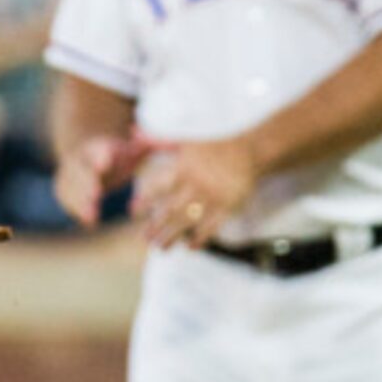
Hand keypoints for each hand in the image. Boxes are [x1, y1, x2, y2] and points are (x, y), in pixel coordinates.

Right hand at [52, 133, 145, 228]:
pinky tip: (89, 221)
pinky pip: (67, 199)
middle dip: (88, 182)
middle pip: (82, 170)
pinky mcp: (63, 188)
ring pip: (72, 187)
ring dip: (81, 201)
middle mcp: (80, 159)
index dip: (101, 156)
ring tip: (92, 215)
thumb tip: (170, 142)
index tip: (105, 164)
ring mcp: (69, 174)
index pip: (98, 149)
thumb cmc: (119, 159)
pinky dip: (77, 210)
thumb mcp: (134, 150)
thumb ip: (151, 146)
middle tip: (96, 194)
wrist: (90, 163)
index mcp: (99, 146)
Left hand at [132, 134, 260, 248]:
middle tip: (144, 238)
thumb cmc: (212, 147)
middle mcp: (198, 184)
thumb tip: (133, 133)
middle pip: (172, 209)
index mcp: (185, 168)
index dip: (145, 200)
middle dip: (156, 225)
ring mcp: (214, 196)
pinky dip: (201, 238)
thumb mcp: (185, 141)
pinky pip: (213, 226)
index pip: (159, 187)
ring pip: (189, 220)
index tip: (131, 211)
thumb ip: (158, 141)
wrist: (250, 151)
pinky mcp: (229, 206)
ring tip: (160, 248)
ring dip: (173, 235)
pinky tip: (189, 247)